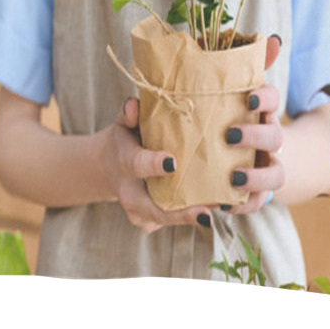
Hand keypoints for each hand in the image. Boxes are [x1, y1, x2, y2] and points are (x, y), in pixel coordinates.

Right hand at [101, 95, 211, 233]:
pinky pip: (171, 222)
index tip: (174, 164)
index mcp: (125, 163)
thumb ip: (129, 113)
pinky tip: (215, 208)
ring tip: (222, 209)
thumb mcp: (123, 123)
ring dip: (192, 217)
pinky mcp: (149, 223)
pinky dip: (192, 217)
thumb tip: (134, 106)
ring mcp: (138, 213)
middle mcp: (129, 193)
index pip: (138, 164)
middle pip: (154, 208)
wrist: (108, 169)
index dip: (154, 165)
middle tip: (206, 213)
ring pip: (166, 219)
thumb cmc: (125, 140)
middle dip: (179, 213)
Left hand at [223, 34, 285, 213]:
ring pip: (273, 175)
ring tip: (233, 176)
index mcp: (263, 112)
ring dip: (255, 177)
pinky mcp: (257, 191)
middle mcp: (270, 139)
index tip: (249, 97)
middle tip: (230, 135)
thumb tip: (271, 38)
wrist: (247, 154)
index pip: (273, 98)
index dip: (266, 97)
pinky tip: (224, 203)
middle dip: (256, 136)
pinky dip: (243, 204)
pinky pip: (256, 203)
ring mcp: (266, 166)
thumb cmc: (233, 114)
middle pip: (274, 137)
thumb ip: (243, 65)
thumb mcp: (233, 91)